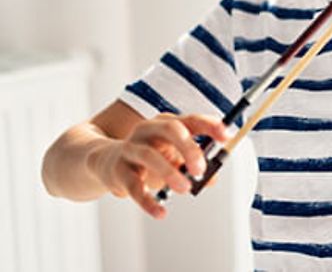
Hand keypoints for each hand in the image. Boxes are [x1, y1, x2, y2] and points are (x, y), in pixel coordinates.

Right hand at [90, 113, 226, 218]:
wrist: (105, 161)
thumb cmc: (148, 156)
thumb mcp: (173, 156)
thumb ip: (195, 165)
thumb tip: (213, 178)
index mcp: (167, 124)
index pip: (191, 120)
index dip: (209, 126)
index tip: (226, 136)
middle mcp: (148, 130)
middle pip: (170, 130)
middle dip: (188, 147)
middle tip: (200, 169)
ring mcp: (131, 148)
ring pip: (149, 155)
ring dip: (169, 172)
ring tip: (185, 188)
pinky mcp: (118, 170)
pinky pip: (133, 185)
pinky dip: (147, 200)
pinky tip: (160, 212)